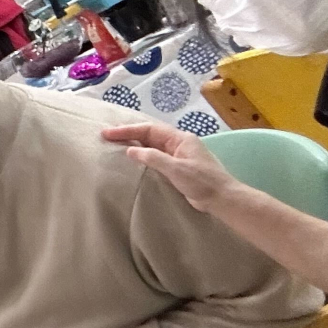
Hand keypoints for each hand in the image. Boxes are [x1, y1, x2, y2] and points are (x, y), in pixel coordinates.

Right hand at [101, 122, 237, 211]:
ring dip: (133, 144)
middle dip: (128, 134)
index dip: (127, 130)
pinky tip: (132, 159)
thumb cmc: (202, 182)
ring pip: (152, 145)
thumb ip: (153, 158)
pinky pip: (155, 157)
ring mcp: (178, 155)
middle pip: (149, 134)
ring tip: (114, 144)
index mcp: (180, 139)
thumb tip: (130, 150)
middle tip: (106, 136)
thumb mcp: (176, 169)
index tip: (107, 133)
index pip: (149, 129)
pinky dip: (141, 156)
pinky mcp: (177, 167)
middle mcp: (179, 143)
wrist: (221, 198)